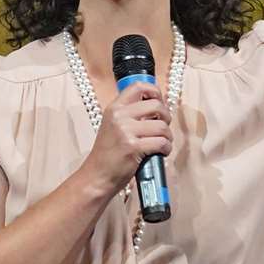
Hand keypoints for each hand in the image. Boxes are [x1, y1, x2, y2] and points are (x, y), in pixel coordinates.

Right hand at [80, 80, 170, 194]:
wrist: (96, 176)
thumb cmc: (107, 155)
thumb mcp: (112, 126)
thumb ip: (129, 115)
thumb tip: (156, 107)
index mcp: (114, 108)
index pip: (138, 86)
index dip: (155, 92)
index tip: (159, 102)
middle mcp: (119, 116)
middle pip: (156, 105)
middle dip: (166, 117)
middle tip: (163, 128)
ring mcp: (126, 131)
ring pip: (162, 126)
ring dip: (167, 136)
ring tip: (161, 143)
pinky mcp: (134, 147)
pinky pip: (161, 142)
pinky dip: (166, 149)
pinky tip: (160, 153)